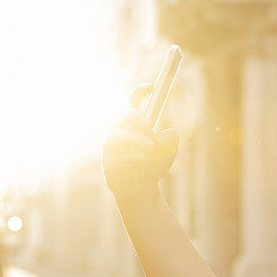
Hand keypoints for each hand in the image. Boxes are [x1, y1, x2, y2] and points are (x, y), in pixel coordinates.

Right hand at [102, 84, 178, 204]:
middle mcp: (120, 131)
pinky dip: (129, 154)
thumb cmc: (154, 165)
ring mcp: (111, 146)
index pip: (132, 102)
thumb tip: (162, 134)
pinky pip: (112, 153)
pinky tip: (140, 159)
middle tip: (149, 126)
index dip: (140, 92)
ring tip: (148, 148)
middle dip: (133, 116)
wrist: (142, 189)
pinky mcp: (107, 160)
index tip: (152, 87)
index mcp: (134, 125)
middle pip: (120, 113)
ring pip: (115, 134)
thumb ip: (169, 137)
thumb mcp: (169, 150)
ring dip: (133, 139)